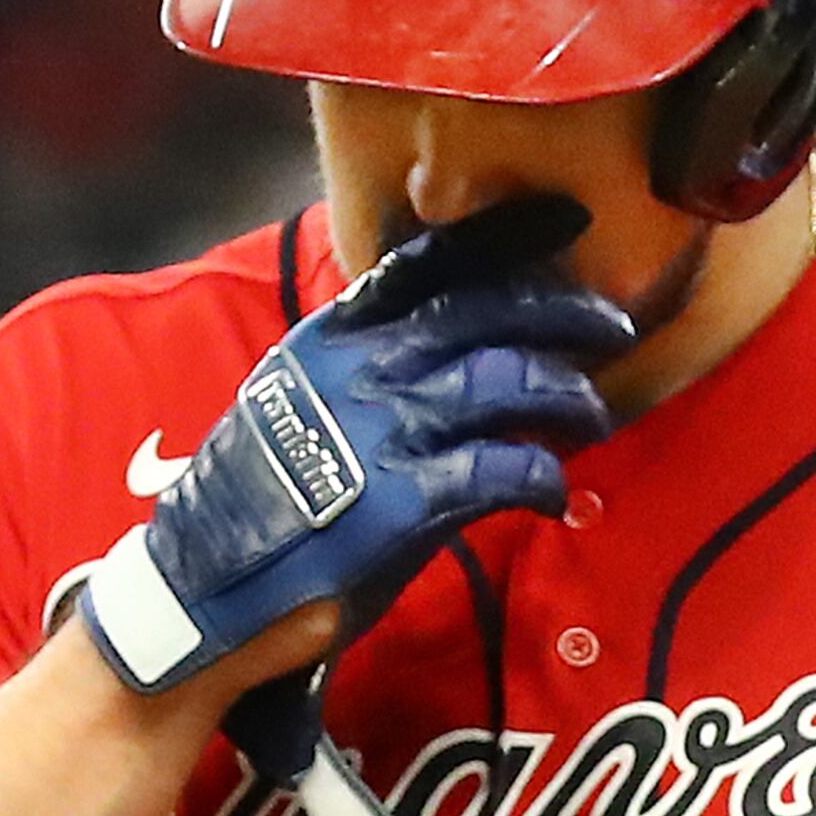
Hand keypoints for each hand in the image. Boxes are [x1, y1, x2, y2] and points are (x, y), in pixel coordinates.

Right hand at [76, 194, 631, 697]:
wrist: (202, 593)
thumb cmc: (257, 511)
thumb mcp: (296, 410)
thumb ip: (364, 374)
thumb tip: (446, 358)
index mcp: (329, 338)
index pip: (425, 265)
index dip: (502, 239)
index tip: (561, 222)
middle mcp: (356, 368)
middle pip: (484, 313)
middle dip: (561, 313)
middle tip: (613, 327)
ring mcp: (379, 430)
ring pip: (505, 380)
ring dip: (566, 396)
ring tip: (592, 418)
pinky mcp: (401, 500)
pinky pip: (501, 469)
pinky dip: (540, 477)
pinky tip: (551, 494)